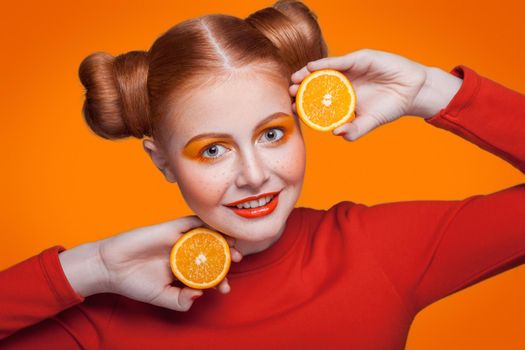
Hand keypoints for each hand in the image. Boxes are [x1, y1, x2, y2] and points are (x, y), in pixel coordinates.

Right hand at [59, 215, 242, 311]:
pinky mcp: (171, 227)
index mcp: (184, 270)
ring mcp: (179, 240)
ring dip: (222, 239)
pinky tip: (218, 230)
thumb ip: (180, 300)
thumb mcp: (160, 297)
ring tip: (234, 247)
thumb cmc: (133, 283)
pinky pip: (192, 222)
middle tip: (237, 261)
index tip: (225, 289)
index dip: (220, 280)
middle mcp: (185, 254)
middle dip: (228, 257)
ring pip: (207, 236)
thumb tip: (201, 295)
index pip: (209, 273)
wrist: (109, 266)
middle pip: (213, 252)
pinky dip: (206, 224)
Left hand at [289, 48, 462, 140]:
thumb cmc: (390, 107)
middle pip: (317, 83)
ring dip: (307, 74)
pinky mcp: (360, 59)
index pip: (319, 100)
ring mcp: (350, 70)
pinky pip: (339, 61)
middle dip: (301, 88)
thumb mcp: (370, 122)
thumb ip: (354, 131)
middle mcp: (343, 82)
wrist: (413, 93)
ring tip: (295, 80)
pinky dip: (325, 63)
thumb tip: (336, 134)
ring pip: (324, 70)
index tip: (291, 109)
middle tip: (289, 94)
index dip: (304, 103)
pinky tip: (312, 68)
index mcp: (342, 97)